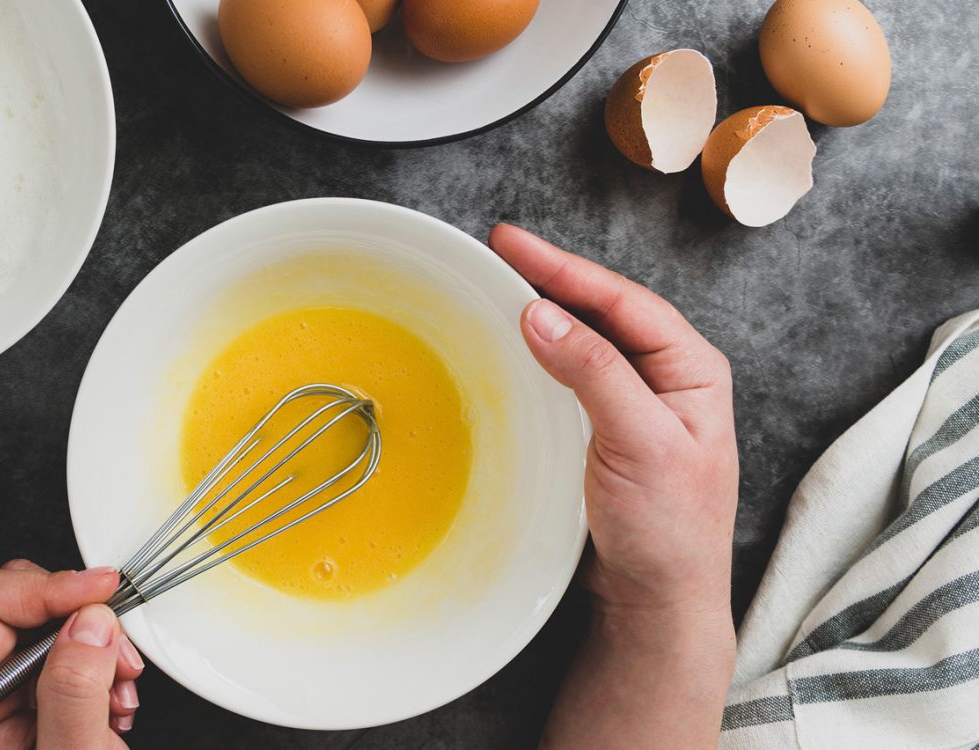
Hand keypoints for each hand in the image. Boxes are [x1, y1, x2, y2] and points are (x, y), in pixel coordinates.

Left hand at [0, 560, 144, 748]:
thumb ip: (74, 694)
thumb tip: (88, 622)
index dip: (47, 589)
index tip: (100, 593)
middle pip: (15, 600)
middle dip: (79, 617)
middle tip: (116, 656)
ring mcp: (11, 694)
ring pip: (50, 619)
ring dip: (99, 643)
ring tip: (119, 694)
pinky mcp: (42, 695)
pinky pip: (72, 646)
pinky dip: (105, 662)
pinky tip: (114, 703)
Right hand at [490, 225, 737, 748]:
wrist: (658, 601)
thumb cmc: (669, 529)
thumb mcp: (638, 442)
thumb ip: (593, 373)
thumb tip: (541, 315)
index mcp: (692, 369)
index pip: (622, 300)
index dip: (565, 267)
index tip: (512, 244)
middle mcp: (668, 378)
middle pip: (604, 310)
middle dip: (553, 277)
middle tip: (499, 250)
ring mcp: (638, 403)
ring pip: (588, 339)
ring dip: (547, 310)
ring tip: (503, 283)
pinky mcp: (609, 430)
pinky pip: (574, 374)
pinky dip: (543, 352)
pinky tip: (519, 345)